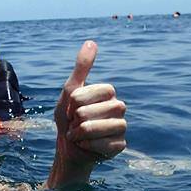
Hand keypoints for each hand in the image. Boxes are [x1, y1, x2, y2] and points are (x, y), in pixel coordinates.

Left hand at [48, 41, 126, 186]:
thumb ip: (82, 68)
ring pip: (99, 127)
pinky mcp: (121, 145)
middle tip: (75, 123)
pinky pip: (104, 145)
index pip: (95, 91)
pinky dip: (88, 146)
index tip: (71, 107)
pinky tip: (87, 146)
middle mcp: (119, 107)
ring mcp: (122, 127)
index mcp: (108, 93)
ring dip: (80, 133)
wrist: (68, 148)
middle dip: (76, 119)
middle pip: (93, 110)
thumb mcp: (69, 92)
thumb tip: (92, 42)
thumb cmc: (68, 119)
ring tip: (79, 135)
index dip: (76, 101)